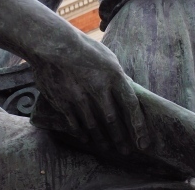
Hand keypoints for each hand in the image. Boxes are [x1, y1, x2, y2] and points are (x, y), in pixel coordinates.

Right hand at [30, 33, 149, 154]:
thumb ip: (117, 77)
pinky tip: (86, 139)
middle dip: (121, 138)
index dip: (138, 126)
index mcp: (114, 75)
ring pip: (94, 126)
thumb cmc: (82, 48)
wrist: (51, 44)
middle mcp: (99, 88)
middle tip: (125, 151)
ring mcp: (80, 97)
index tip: (143, 142)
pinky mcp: (64, 101)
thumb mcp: (107, 58)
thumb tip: (125, 92)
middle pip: (113, 120)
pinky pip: (75, 123)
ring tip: (108, 148)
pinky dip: (82, 133)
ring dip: (103, 140)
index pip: (131, 106)